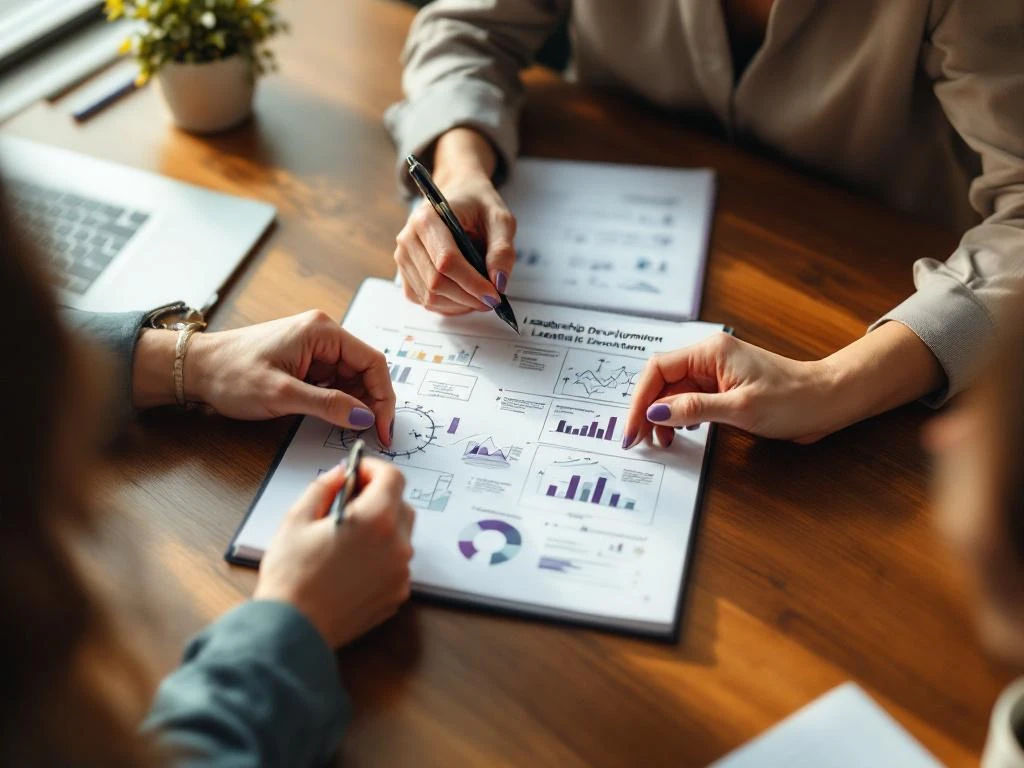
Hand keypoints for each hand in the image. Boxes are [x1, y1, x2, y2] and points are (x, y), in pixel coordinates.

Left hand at [180, 310, 395, 443]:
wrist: (194, 368)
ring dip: (356, 404)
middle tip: (373, 434)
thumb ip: (328, 404)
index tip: (384, 427)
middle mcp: (323, 334)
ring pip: (351, 378)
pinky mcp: (304, 362)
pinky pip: (334, 381)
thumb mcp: (282, 394)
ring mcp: (314, 348)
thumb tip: (364, 417)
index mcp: (322, 332)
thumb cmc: (230, 373)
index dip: (383, 397)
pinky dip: (340, 401)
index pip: (372, 362)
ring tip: (354, 429)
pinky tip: (337, 419)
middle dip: (372, 402)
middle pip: (365, 370)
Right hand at [254, 459, 414, 647]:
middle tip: (349, 503)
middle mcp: (397, 545)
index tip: (356, 473)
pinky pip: (396, 564)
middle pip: (401, 505)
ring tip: (347, 537)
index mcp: (376, 520)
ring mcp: (400, 573)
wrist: (292, 629)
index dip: (374, 469)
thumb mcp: (297, 519)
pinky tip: (352, 564)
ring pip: (401, 536)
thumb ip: (323, 487)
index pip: (393, 478)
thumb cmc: (290, 575)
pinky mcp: (397, 595)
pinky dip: (381, 556)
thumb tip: (340, 473)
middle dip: (379, 497)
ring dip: (381, 528)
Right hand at [394, 128, 515, 314]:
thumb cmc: (478, 206)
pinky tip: (465, 297)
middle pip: (435, 283)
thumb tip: (499, 283)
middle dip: (468, 298)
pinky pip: (424, 300)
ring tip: (481, 297)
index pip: (446, 261)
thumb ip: (502, 249)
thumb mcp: (500, 219)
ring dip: (459, 305)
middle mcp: (408, 238)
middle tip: (493, 301)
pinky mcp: (405, 272)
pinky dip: (447, 306)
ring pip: (429, 296)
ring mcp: (403, 257)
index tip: (495, 295)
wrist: (458, 196)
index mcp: (428, 218)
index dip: (472, 283)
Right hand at [623, 334, 836, 447]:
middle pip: (661, 381)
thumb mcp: (740, 408)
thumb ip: (694, 409)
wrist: (828, 401)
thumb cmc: (792, 399)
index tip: (632, 429)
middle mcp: (708, 357)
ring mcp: (716, 373)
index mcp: (709, 351)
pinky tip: (678, 433)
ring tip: (660, 442)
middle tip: (638, 441)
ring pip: (674, 392)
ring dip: (661, 416)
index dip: (639, 400)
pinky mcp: (724, 388)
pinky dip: (679, 417)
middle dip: (646, 410)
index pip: (658, 370)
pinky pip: (690, 400)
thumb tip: (656, 412)